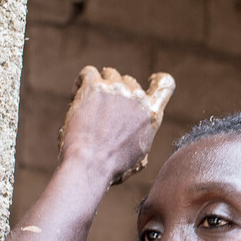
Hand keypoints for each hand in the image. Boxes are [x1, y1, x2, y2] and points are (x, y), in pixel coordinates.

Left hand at [58, 66, 175, 185]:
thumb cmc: (111, 167)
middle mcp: (137, 98)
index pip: (165, 85)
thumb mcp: (138, 157)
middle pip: (129, 82)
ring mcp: (116, 90)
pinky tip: (76, 96)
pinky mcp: (94, 86)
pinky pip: (88, 73)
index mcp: (152, 115)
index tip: (150, 79)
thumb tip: (135, 137)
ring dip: (100, 86)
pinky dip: (81, 82)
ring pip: (109, 74)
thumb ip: (140, 139)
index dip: (157, 80)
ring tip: (87, 104)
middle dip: (117, 92)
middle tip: (102, 110)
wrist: (91, 164)